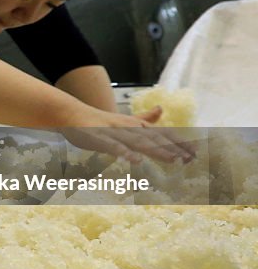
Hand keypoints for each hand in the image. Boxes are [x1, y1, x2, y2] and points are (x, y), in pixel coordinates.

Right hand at [60, 106, 196, 163]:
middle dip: (173, 149)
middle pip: (154, 139)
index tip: (196, 153)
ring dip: (156, 151)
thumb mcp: (125, 120)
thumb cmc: (99, 121)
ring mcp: (115, 132)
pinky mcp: (100, 138)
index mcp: (136, 125)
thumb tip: (161, 108)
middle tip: (190, 159)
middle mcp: (129, 127)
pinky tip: (135, 160)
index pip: (161, 134)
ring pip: (138, 142)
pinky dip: (125, 153)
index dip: (179, 142)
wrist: (73, 114)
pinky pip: (114, 146)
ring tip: (172, 160)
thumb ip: (144, 118)